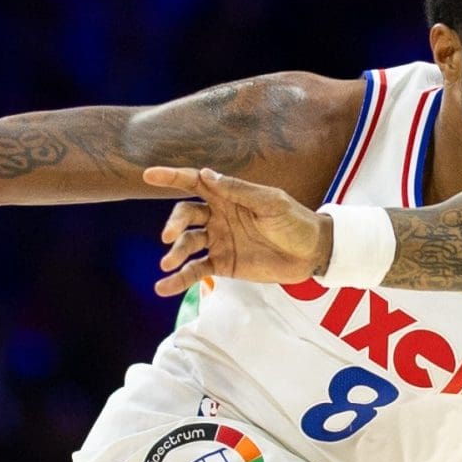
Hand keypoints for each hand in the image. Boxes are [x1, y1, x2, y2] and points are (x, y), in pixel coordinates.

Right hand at [142, 167, 328, 295]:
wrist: (312, 253)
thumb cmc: (294, 221)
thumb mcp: (270, 202)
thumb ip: (239, 190)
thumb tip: (207, 175)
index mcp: (228, 196)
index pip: (195, 183)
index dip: (172, 177)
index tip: (149, 174)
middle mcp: (218, 217)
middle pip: (185, 215)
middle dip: (174, 223)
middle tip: (168, 236)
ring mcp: (219, 241)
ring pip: (187, 243)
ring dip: (175, 252)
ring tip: (168, 264)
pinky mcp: (223, 265)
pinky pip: (196, 270)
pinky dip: (179, 279)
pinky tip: (163, 287)